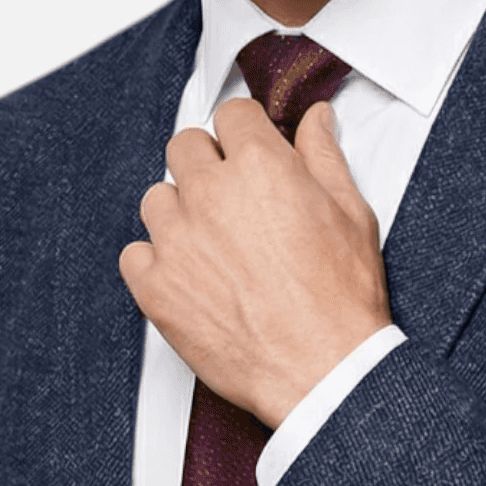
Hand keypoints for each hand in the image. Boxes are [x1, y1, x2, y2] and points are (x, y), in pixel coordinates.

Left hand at [119, 98, 389, 427]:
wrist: (324, 370)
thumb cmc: (341, 298)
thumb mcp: (350, 213)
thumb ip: (324, 156)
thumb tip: (315, 120)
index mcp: (260, 166)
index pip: (231, 115)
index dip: (244, 134)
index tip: (248, 153)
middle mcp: (211, 194)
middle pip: (184, 146)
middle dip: (207, 164)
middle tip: (231, 198)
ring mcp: (177, 240)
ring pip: (156, 198)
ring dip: (179, 212)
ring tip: (211, 244)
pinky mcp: (155, 286)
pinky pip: (134, 254)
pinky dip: (156, 262)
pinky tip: (188, 277)